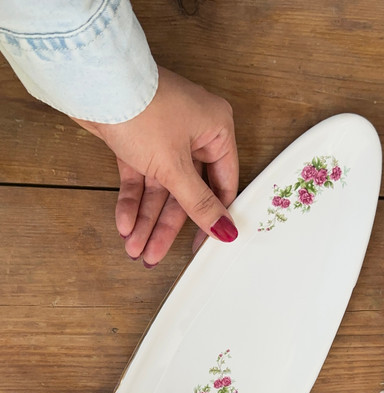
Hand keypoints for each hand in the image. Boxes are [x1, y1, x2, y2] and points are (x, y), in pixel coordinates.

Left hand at [73, 66, 238, 265]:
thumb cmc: (144, 108)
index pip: (222, 185)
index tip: (202, 246)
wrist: (95, 83)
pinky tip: (124, 225)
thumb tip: (225, 230)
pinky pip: (139, 179)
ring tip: (135, 248)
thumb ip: (199, 203)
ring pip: (159, 189)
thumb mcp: (175, 166)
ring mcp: (163, 138)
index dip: (212, 218)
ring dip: (146, 220)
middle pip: (185, 193)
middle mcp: (193, 134)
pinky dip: (131, 201)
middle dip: (166, 227)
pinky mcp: (136, 141)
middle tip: (154, 255)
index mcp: (216, 130)